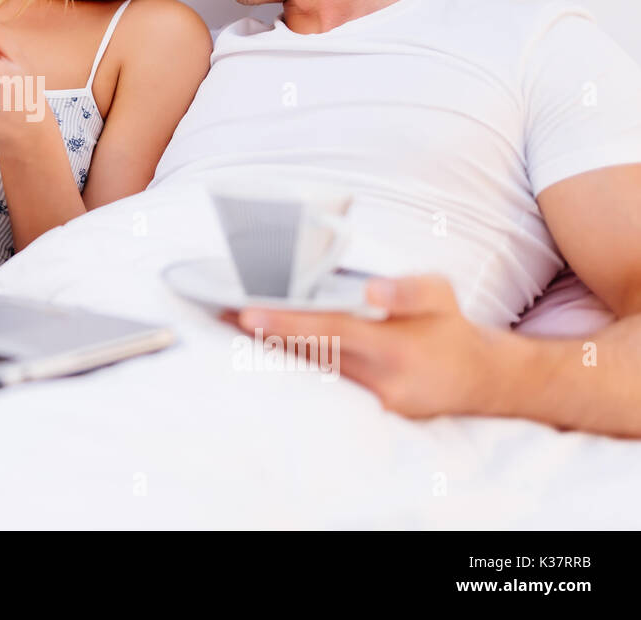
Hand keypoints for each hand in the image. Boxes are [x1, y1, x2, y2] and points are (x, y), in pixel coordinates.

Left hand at [234, 275, 516, 419]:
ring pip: (313, 370)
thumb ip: (408, 289)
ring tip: (230, 324)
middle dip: (265, 336)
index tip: (248, 315)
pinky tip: (266, 346)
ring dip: (273, 349)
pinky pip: (326, 382)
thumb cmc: (450, 326)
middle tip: (220, 314)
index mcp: (395, 347)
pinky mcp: (369, 410)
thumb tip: (372, 290)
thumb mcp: (441, 293)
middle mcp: (380, 380)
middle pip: (311, 355)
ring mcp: (373, 400)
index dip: (287, 324)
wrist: (479, 379)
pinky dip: (297, 362)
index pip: (331, 332)